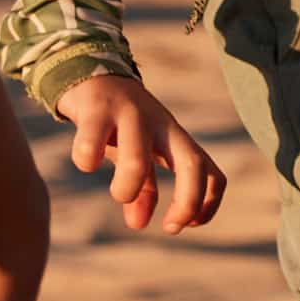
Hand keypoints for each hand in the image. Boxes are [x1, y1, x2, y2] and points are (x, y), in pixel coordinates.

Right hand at [55, 73, 225, 232]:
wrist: (92, 73)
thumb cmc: (121, 124)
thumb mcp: (138, 155)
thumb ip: (143, 189)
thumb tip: (138, 224)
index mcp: (176, 139)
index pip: (212, 172)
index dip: (209, 203)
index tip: (187, 226)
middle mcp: (162, 126)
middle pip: (191, 163)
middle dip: (188, 200)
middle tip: (171, 227)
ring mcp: (131, 115)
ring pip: (138, 158)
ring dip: (129, 186)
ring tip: (120, 194)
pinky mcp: (97, 108)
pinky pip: (92, 140)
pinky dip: (87, 158)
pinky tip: (87, 162)